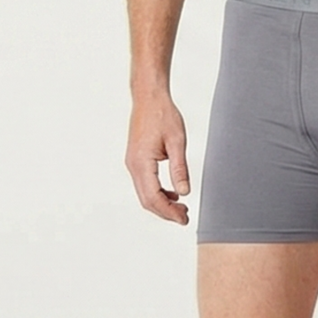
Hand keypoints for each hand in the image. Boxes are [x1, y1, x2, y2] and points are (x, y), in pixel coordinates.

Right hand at [127, 92, 190, 224]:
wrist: (148, 98)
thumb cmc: (162, 114)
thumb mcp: (177, 141)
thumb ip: (180, 169)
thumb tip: (184, 192)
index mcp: (141, 162)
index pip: (153, 197)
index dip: (169, 212)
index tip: (184, 219)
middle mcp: (133, 165)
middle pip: (147, 200)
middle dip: (165, 212)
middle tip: (185, 218)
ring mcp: (133, 163)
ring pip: (145, 194)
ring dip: (162, 204)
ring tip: (182, 208)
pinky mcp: (136, 160)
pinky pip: (144, 184)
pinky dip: (158, 193)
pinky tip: (173, 193)